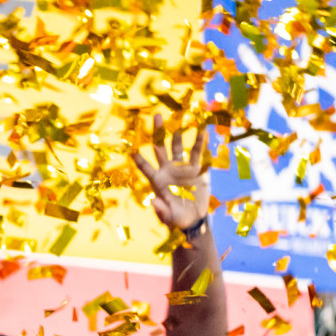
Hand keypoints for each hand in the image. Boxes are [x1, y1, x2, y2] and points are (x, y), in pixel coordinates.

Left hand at [133, 114, 209, 230]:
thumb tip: (153, 201)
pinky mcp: (195, 170)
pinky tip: (203, 129)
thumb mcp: (169, 217)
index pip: (146, 167)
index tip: (132, 148)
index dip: (139, 158)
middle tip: (157, 115)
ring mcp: (181, 168)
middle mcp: (167, 170)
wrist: (193, 218)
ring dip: (178, 132)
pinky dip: (200, 142)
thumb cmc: (177, 219)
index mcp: (157, 181)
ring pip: (178, 146)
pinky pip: (197, 153)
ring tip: (179, 116)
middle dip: (158, 132)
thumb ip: (161, 210)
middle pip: (160, 148)